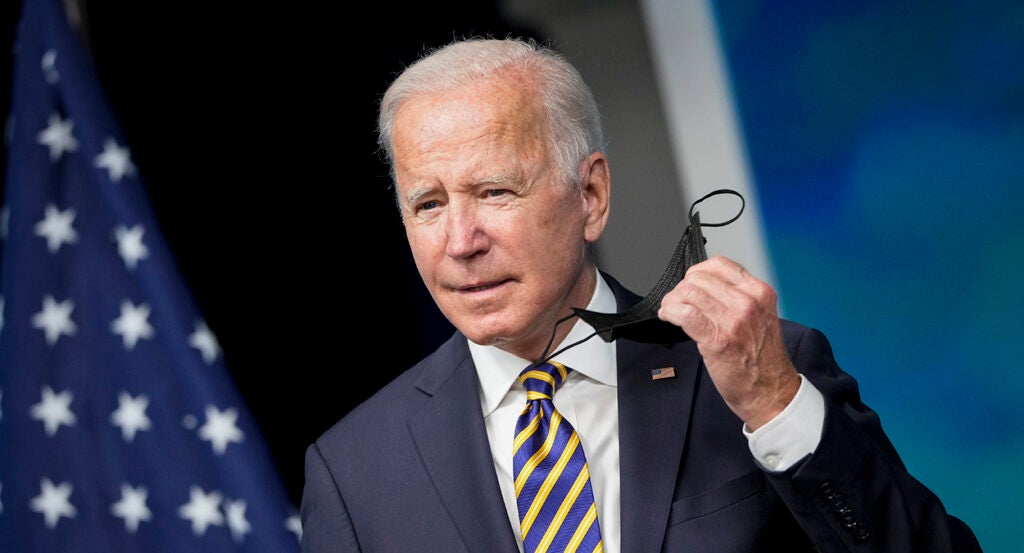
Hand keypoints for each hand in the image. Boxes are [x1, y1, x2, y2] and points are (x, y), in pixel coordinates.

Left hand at [657, 255, 800, 429]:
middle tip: (677, 301)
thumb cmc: (762, 358)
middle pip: (699, 278)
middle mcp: (748, 302)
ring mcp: (733, 320)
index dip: (697, 273)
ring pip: (688, 293)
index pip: (720, 264)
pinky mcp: (717, 339)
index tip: (690, 284)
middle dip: (681, 288)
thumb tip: (704, 285)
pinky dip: (670, 312)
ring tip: (670, 310)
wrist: (770, 391)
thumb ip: (738, 297)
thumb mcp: (759, 316)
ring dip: (672, 301)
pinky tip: (669, 317)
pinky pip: (684, 314)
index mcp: (759, 292)